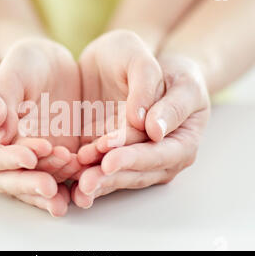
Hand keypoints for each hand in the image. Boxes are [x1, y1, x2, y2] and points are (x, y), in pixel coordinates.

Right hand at [0, 38, 82, 181]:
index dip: (5, 160)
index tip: (29, 156)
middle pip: (4, 180)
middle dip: (28, 184)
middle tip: (50, 187)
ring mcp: (7, 165)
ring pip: (28, 182)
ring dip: (51, 182)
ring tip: (74, 174)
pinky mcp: (30, 161)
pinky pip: (46, 173)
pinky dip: (64, 177)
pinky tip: (82, 177)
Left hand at [72, 55, 210, 207]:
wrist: (143, 69)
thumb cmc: (168, 71)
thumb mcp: (174, 75)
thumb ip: (164, 99)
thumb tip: (154, 129)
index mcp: (184, 141)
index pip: (160, 154)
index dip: (134, 159)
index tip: (110, 160)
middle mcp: (163, 159)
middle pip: (136, 173)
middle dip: (110, 178)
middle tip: (86, 181)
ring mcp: (138, 163)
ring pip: (118, 177)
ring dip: (97, 182)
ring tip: (77, 186)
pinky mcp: (116, 158)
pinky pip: (102, 171)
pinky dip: (87, 176)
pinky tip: (70, 183)